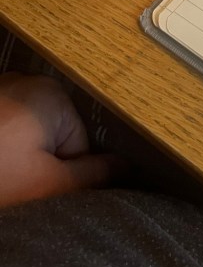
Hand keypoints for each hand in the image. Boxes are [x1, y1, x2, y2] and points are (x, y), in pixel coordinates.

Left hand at [0, 73, 119, 208]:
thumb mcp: (50, 183)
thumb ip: (93, 174)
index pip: (79, 143)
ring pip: (29, 133)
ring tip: (3, 169)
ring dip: (18, 154)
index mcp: (53, 93)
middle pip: (55, 135)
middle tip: (16, 179)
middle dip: (39, 161)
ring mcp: (2, 90)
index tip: (39, 185)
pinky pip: (8, 127)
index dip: (63, 172)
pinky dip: (4, 145)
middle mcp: (28, 81)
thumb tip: (126, 167)